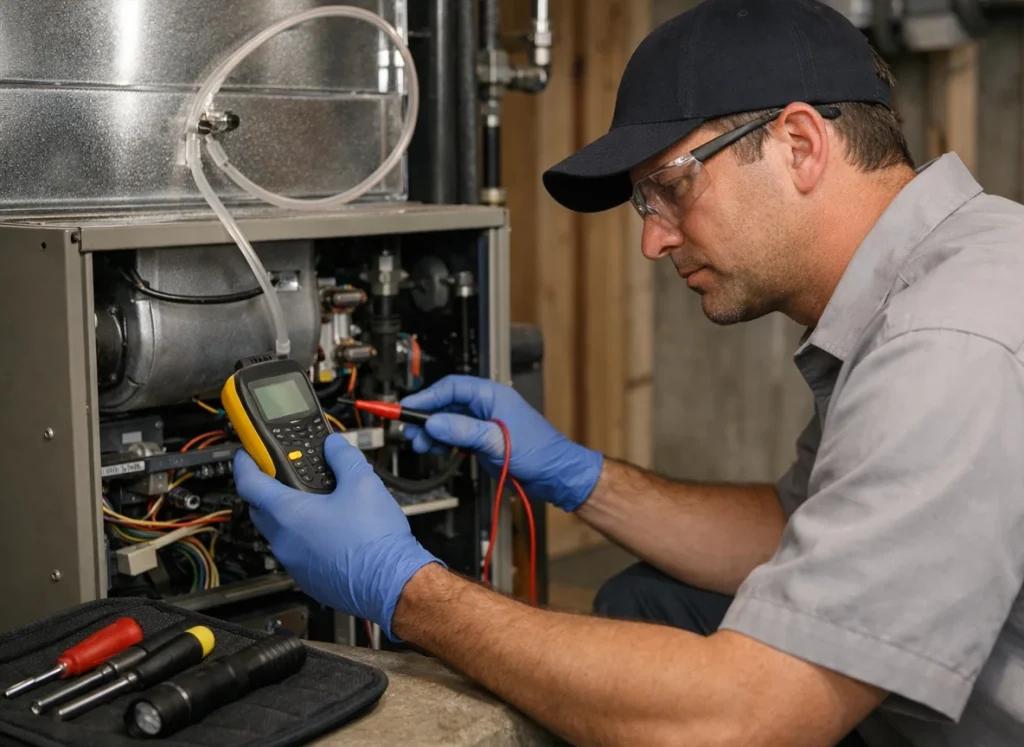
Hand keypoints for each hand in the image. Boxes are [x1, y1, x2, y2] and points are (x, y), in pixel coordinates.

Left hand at [233, 434, 441, 639]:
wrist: (392, 583)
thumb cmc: (374, 540)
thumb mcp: (363, 482)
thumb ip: (343, 457)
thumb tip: (334, 446)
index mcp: (288, 514)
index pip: (249, 484)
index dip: (245, 463)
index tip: (247, 454)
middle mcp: (284, 541)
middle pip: (260, 509)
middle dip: (267, 489)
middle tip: (285, 474)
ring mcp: (295, 564)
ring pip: (281, 532)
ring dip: (290, 515)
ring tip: (318, 502)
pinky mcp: (310, 579)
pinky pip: (298, 552)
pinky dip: (306, 537)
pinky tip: (332, 530)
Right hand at [401, 375, 603, 511]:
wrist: (555, 475)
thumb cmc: (539, 452)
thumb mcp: (496, 440)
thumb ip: (463, 430)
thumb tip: (434, 422)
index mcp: (492, 395)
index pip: (451, 387)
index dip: (427, 397)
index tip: (407, 409)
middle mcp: (486, 406)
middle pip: (446, 404)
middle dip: (426, 418)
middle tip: (410, 432)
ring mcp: (484, 423)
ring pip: (448, 421)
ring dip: (432, 432)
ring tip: (420, 445)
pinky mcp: (483, 440)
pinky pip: (456, 436)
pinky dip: (442, 442)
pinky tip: (434, 450)